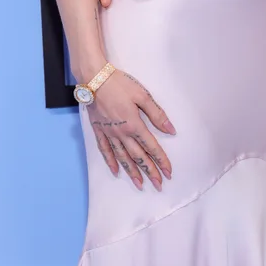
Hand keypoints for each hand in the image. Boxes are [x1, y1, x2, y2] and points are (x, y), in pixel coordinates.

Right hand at [88, 70, 175, 189]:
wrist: (95, 80)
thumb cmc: (120, 85)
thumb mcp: (143, 95)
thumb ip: (157, 114)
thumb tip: (171, 129)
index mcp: (135, 124)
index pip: (151, 147)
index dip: (161, 160)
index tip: (168, 172)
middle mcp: (122, 133)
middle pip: (138, 156)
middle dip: (150, 171)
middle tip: (158, 185)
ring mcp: (109, 134)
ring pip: (122, 158)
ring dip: (132, 172)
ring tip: (140, 184)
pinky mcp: (99, 131)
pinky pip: (106, 151)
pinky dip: (111, 162)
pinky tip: (116, 171)